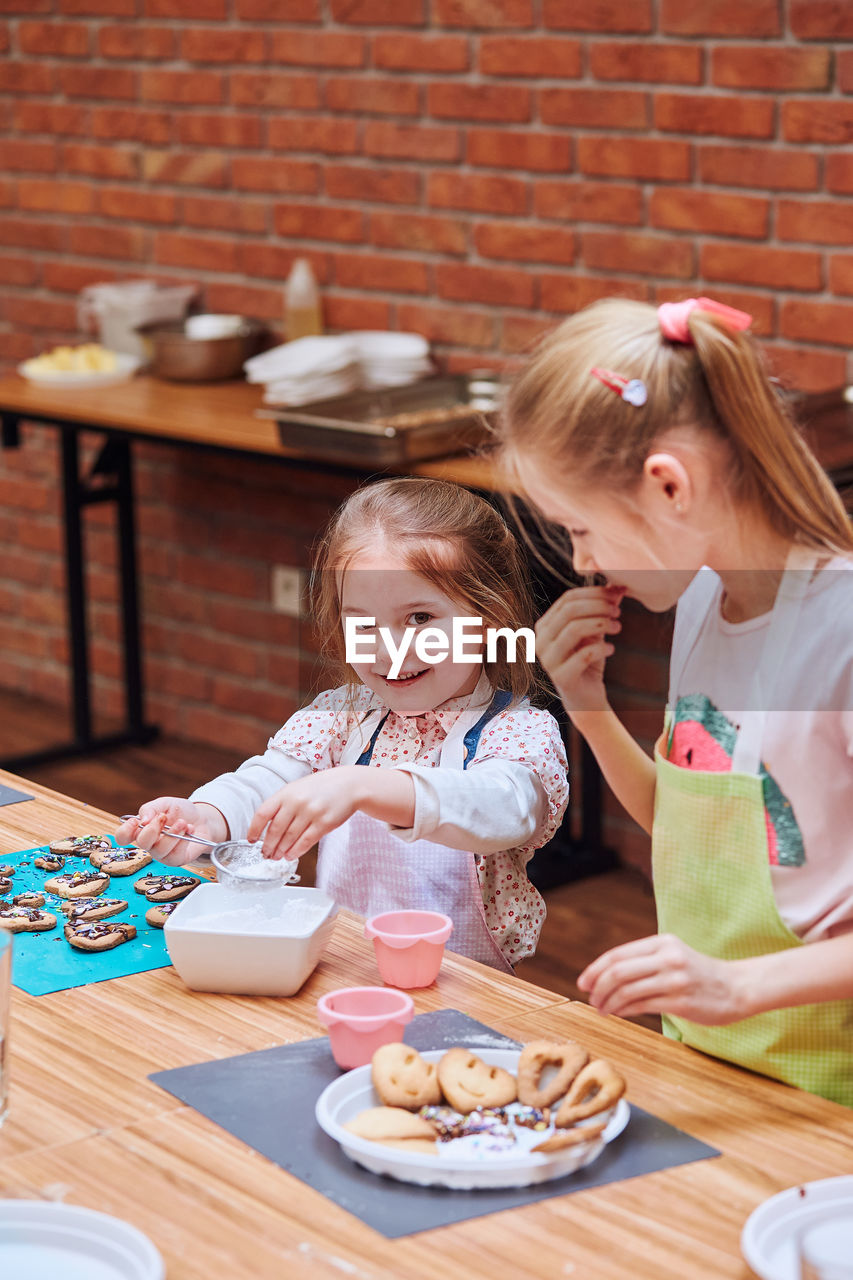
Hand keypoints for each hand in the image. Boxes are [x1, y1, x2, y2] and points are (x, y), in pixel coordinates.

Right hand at [116, 798, 225, 866]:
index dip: (125, 831)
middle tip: (164, 817)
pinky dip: (183, 840)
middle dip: (153, 829)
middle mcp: (149, 843)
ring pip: (159, 850)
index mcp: (141, 829)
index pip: (123, 837)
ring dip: (172, 834)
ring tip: (183, 823)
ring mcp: (161, 853)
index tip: (136, 821)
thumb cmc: (180, 812)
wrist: (202, 818)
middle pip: (141, 843)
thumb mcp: (164, 803)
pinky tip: (189, 829)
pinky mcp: (175, 860)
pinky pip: (174, 855)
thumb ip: (151, 808)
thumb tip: (143, 820)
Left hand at [247, 767, 365, 861]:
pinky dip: (295, 851)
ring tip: (277, 856)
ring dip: (280, 851)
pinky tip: (290, 855)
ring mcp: (311, 813)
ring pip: (289, 838)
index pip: (263, 813)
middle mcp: (297, 802)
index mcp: (286, 792)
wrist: (350, 785)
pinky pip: (305, 842)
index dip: (254, 829)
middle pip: (275, 830)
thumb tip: (268, 826)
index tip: (251, 840)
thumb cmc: (322, 787)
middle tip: (265, 853)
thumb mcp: (298, 788)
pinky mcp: (324, 823)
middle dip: (268, 846)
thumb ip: (283, 803)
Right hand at [535, 585, 623, 716]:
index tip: (616, 595)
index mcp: (545, 626)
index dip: (594, 593)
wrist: (586, 698)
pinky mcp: (561, 677)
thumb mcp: (595, 631)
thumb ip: (601, 610)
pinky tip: (611, 649)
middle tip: (618, 612)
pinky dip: (602, 647)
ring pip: (574, 629)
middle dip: (598, 607)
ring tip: (618, 627)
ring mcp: (548, 660)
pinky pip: (584, 654)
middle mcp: (541, 641)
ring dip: (601, 623)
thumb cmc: (589, 661)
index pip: (567, 599)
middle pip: (569, 611)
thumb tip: (618, 586)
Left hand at [577, 933, 747, 1025]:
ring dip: (609, 1002)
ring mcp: (674, 979)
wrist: (737, 987)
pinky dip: (624, 1010)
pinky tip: (618, 1013)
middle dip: (599, 987)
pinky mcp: (681, 1001)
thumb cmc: (700, 974)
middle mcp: (667, 957)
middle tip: (591, 998)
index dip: (596, 969)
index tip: (583, 982)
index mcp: (662, 942)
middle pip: (618, 971)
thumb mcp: (673, 955)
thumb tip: (606, 975)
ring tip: (602, 1009)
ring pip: (628, 990)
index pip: (618, 954)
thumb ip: (645, 960)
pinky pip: (642, 1006)